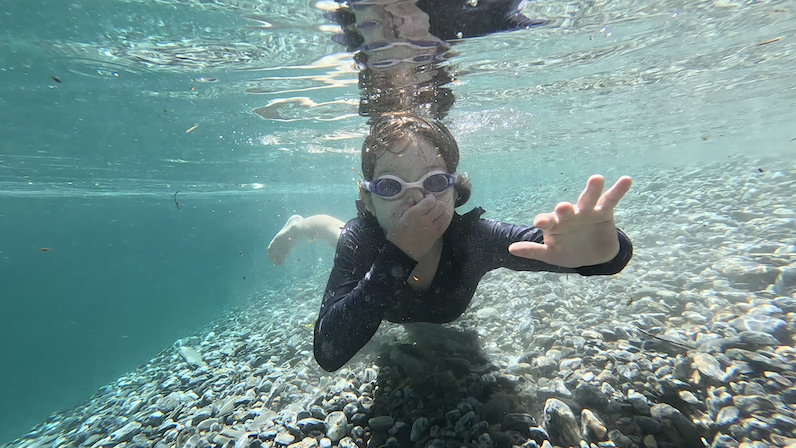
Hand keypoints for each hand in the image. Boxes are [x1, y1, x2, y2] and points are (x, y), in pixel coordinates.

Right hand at [387, 194, 451, 260]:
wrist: (401, 253)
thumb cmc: (396, 234)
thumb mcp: (395, 217)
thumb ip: (405, 205)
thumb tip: (415, 196)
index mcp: (414, 214)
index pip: (430, 200)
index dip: (430, 197)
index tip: (426, 199)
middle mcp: (425, 220)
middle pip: (440, 206)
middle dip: (437, 202)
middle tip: (432, 205)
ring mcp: (432, 229)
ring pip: (445, 214)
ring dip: (442, 210)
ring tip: (437, 211)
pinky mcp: (436, 236)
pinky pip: (446, 224)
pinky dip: (445, 218)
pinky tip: (440, 218)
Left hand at [508, 175, 631, 267]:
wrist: (593, 256)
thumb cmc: (568, 252)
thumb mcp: (551, 255)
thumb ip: (533, 251)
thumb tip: (510, 249)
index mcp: (554, 225)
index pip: (547, 221)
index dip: (543, 221)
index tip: (539, 223)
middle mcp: (569, 215)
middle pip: (566, 209)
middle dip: (564, 208)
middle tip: (563, 207)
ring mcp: (586, 212)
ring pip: (588, 199)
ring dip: (591, 189)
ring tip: (596, 178)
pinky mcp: (603, 212)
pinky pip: (611, 200)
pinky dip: (618, 190)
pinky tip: (626, 180)